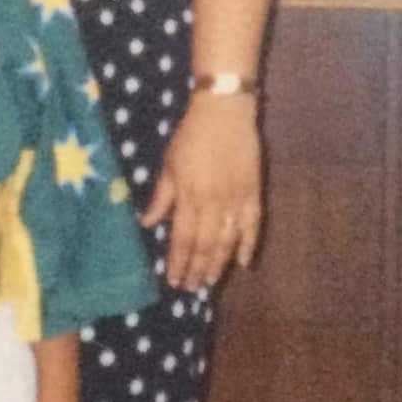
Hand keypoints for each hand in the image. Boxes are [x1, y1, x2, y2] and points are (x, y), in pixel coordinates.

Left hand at [140, 93, 261, 289]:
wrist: (224, 113)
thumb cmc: (191, 135)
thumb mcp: (169, 162)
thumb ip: (161, 196)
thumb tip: (146, 223)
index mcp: (189, 195)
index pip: (182, 238)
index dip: (177, 261)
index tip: (173, 280)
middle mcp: (212, 203)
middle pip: (205, 245)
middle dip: (196, 269)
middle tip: (190, 288)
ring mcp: (236, 200)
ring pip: (227, 241)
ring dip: (219, 264)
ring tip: (210, 282)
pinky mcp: (254, 194)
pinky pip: (252, 226)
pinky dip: (248, 246)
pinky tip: (243, 263)